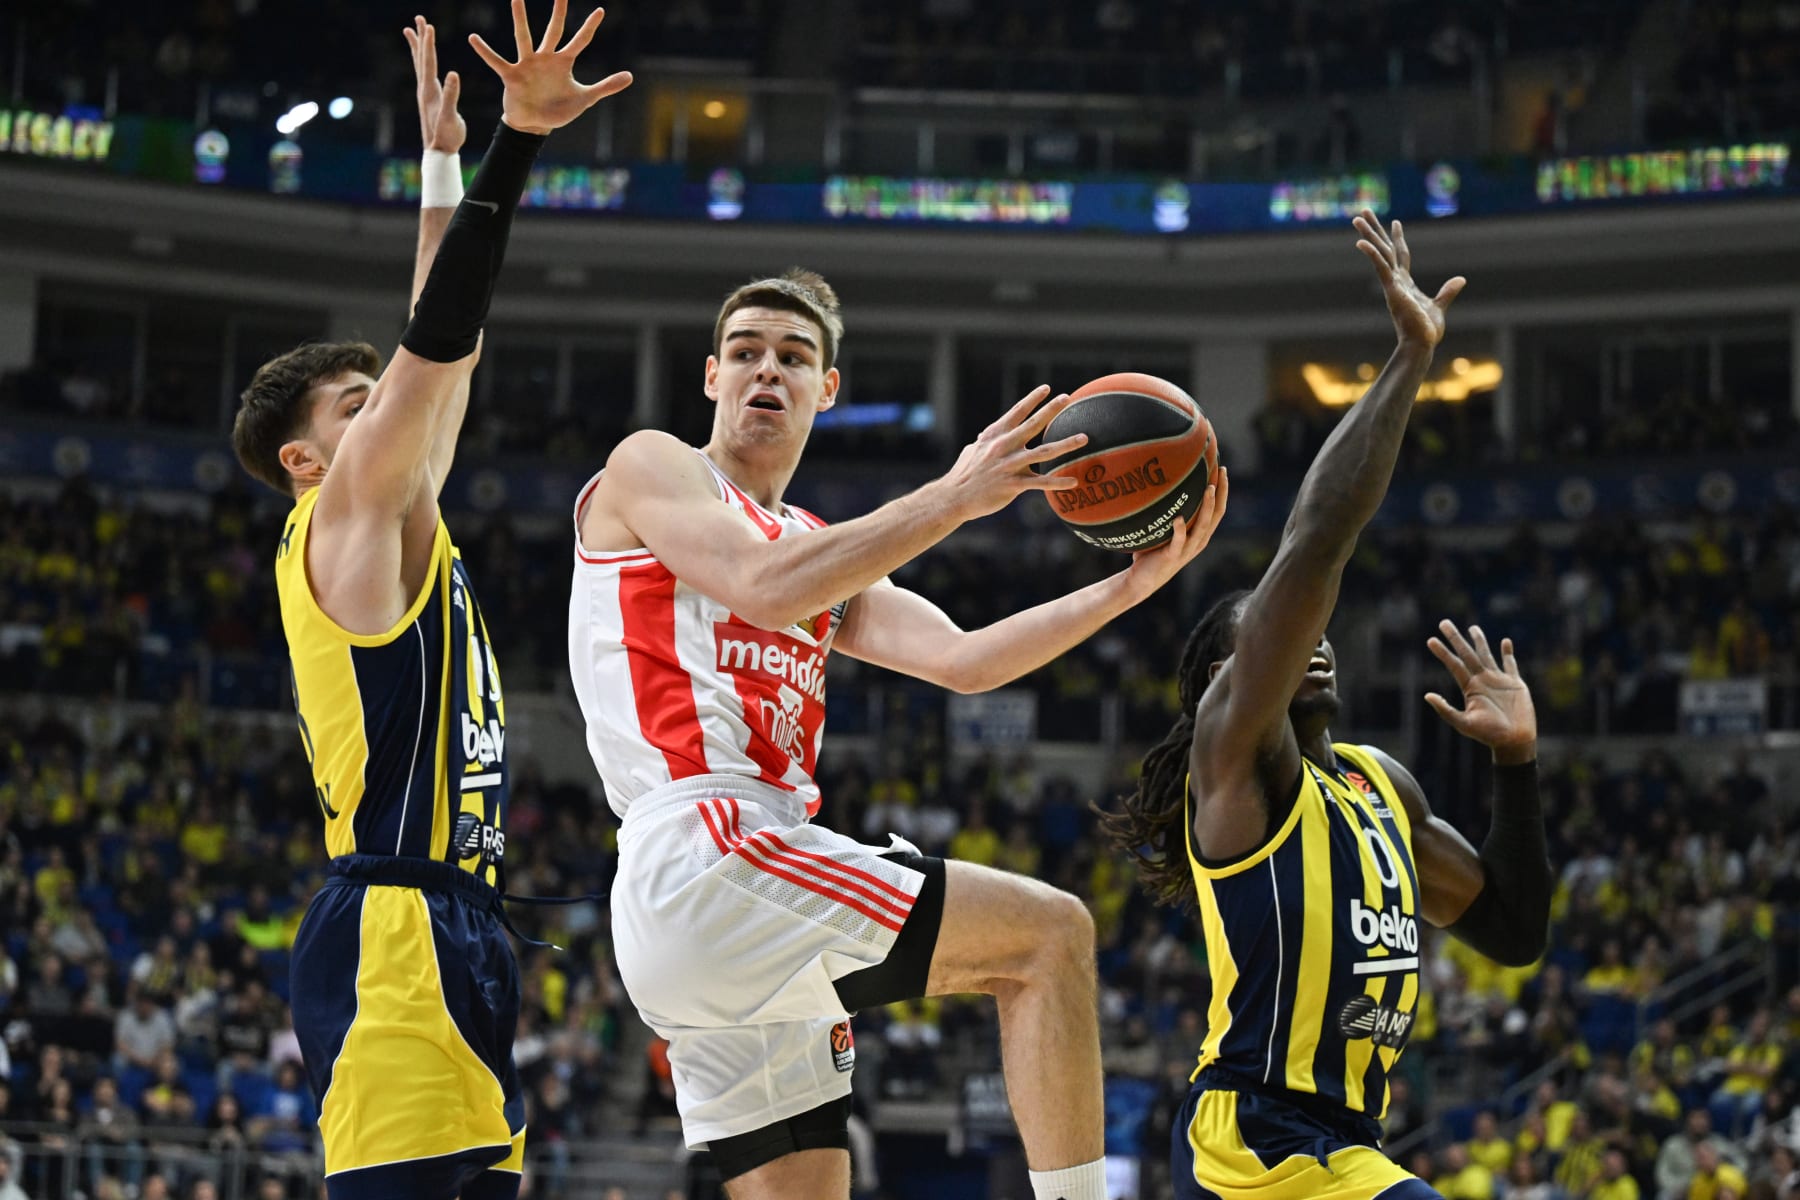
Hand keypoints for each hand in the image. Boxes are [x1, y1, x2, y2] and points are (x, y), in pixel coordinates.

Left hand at [404, 17, 464, 152]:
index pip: (429, 62)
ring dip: (418, 46)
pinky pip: (425, 73)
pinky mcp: (430, 98)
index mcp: (430, 91)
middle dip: (420, 37)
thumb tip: (454, 74)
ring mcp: (426, 93)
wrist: (439, 152)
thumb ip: (451, 96)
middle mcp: (424, 89)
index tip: (429, 26)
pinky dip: (424, 61)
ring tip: (412, 31)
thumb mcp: (450, 117)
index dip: (429, 44)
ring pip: (420, 64)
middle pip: (421, 58)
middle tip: (418, 19)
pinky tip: (425, 60)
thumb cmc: (447, 137)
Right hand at [469, 0, 632, 135]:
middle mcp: (545, 58)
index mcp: (563, 62)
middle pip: (554, 30)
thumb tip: (630, 76)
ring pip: (524, 37)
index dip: (590, 27)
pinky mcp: (512, 75)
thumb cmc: (558, 110)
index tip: (601, 11)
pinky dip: (485, 51)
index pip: (580, 40)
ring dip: (520, 17)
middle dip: (558, 11)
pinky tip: (473, 38)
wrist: (534, 125)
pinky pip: (497, 61)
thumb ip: (606, 86)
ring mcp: (528, 65)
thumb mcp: (585, 98)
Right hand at [937, 386, 1087, 519]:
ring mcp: (1009, 465)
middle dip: (1051, 410)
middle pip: (1033, 424)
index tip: (1047, 388)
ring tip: (1084, 438)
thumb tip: (986, 436)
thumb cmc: (963, 474)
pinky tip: (1074, 481)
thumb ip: (985, 442)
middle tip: (1068, 398)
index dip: (1032, 399)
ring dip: (1066, 444)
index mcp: (994, 436)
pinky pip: (1041, 483)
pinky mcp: (1012, 485)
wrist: (953, 497)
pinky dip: (1058, 482)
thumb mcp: (972, 451)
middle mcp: (1003, 447)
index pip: (1016, 412)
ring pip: (1043, 453)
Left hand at [1119, 466, 1229, 599]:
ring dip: (1206, 507)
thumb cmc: (1151, 552)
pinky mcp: (1172, 557)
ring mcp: (1186, 550)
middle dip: (1221, 492)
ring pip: (1202, 527)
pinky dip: (1179, 530)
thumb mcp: (1162, 529)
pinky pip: (1178, 542)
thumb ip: (1164, 511)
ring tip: (1207, 489)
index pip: (1217, 510)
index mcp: (1199, 535)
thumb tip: (1155, 483)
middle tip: (1221, 472)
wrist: (1142, 580)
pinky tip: (1177, 518)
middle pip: (1216, 514)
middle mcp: (1198, 542)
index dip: (1222, 490)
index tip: (1222, 469)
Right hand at [1353, 208, 1464, 350]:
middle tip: (1363, 212)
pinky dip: (1372, 254)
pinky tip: (1361, 242)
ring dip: (1368, 235)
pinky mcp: (1392, 290)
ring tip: (1357, 217)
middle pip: (1384, 248)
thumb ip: (1448, 292)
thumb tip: (1460, 279)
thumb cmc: (1427, 331)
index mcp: (1405, 283)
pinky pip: (1381, 268)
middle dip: (1374, 230)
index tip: (1395, 222)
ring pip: (1379, 253)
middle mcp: (1395, 280)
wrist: (1422, 345)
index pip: (1400, 255)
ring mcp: (1392, 284)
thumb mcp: (1440, 306)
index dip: (1398, 238)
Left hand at [1425, 620, 1537, 762]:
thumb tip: (1426, 695)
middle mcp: (1482, 680)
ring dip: (1479, 641)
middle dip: (1455, 638)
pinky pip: (1511, 665)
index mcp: (1470, 687)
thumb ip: (1445, 710)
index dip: (1442, 652)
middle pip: (1467, 654)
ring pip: (1487, 655)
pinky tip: (1505, 642)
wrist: (1514, 741)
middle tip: (1443, 622)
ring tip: (1472, 627)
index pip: (1453, 664)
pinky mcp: (1515, 684)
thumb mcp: (1463, 723)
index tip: (1430, 640)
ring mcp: (1499, 680)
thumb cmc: (1488, 735)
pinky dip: (1508, 653)